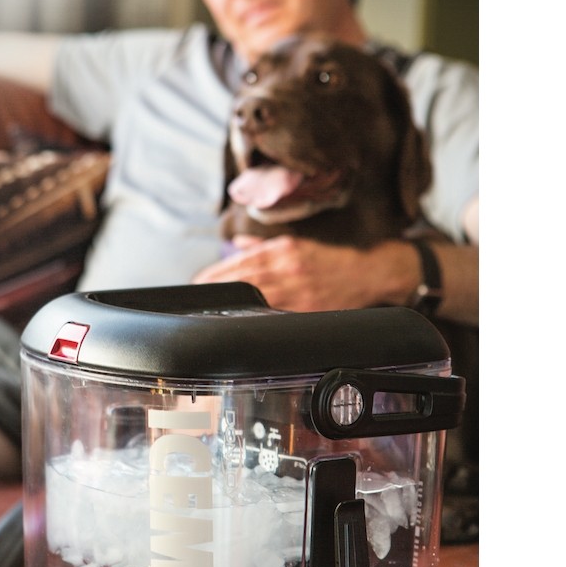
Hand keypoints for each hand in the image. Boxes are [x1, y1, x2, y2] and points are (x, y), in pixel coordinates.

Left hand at [192, 235, 418, 312]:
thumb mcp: (297, 243)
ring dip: (233, 304)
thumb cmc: (329, 259)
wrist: (367, 273)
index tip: (199, 281)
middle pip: (245, 279)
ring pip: (258, 297)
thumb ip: (264, 246)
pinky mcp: (309, 309)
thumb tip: (236, 245)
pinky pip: (278, 315)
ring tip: (213, 309)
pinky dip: (258, 318)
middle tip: (198, 297)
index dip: (216, 272)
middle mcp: (290, 267)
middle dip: (218, 288)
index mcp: (284, 249)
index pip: (241, 261)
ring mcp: (300, 290)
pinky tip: (242, 323)